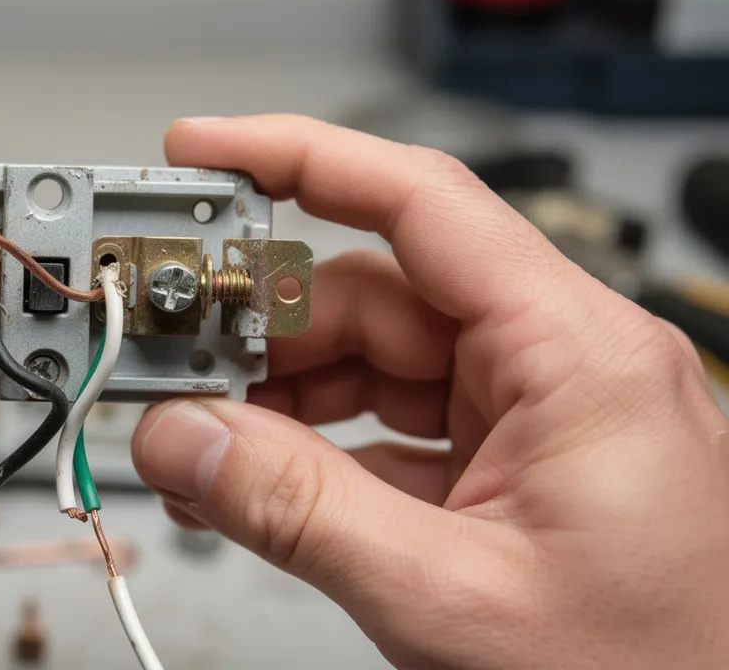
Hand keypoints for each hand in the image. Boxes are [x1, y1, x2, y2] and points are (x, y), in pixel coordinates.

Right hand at [133, 116, 728, 667]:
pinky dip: (314, 449)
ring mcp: (535, 418)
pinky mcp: (511, 468)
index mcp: (579, 356)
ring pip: (372, 363)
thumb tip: (183, 440)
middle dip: (260, 326)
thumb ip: (298, 512)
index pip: (419, 203)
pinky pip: (389, 427)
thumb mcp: (451, 596)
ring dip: (277, 396)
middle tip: (168, 361)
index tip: (203, 151)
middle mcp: (561, 365)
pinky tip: (250, 481)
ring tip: (197, 439)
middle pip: (373, 294)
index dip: (298, 159)